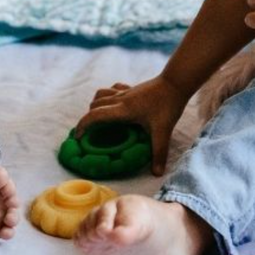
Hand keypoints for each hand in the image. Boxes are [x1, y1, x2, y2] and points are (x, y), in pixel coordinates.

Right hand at [74, 74, 189, 176]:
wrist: (176, 82)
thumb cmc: (168, 105)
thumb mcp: (163, 131)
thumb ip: (159, 153)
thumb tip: (157, 173)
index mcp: (123, 110)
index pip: (95, 115)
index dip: (83, 125)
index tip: (78, 137)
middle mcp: (120, 99)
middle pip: (94, 105)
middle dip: (88, 119)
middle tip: (90, 133)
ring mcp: (125, 91)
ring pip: (100, 94)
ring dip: (95, 105)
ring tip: (99, 118)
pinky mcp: (131, 88)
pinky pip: (112, 89)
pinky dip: (107, 96)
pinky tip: (114, 104)